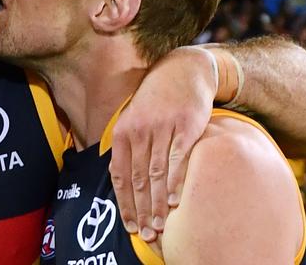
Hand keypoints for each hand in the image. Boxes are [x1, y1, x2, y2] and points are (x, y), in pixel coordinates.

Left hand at [109, 46, 215, 241]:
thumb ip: (128, 146)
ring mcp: (162, 128)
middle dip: (141, 210)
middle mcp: (139, 130)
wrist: (183, 71)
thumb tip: (121, 180)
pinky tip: (177, 201)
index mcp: (123, 131)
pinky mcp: (185, 126)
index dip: (123, 203)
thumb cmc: (156, 100)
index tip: (129, 225)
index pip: (119, 174)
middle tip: (145, 234)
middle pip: (138, 179)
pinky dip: (176, 182)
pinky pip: (178, 159)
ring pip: (157, 173)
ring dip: (158, 203)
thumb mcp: (134, 118)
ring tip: (160, 226)